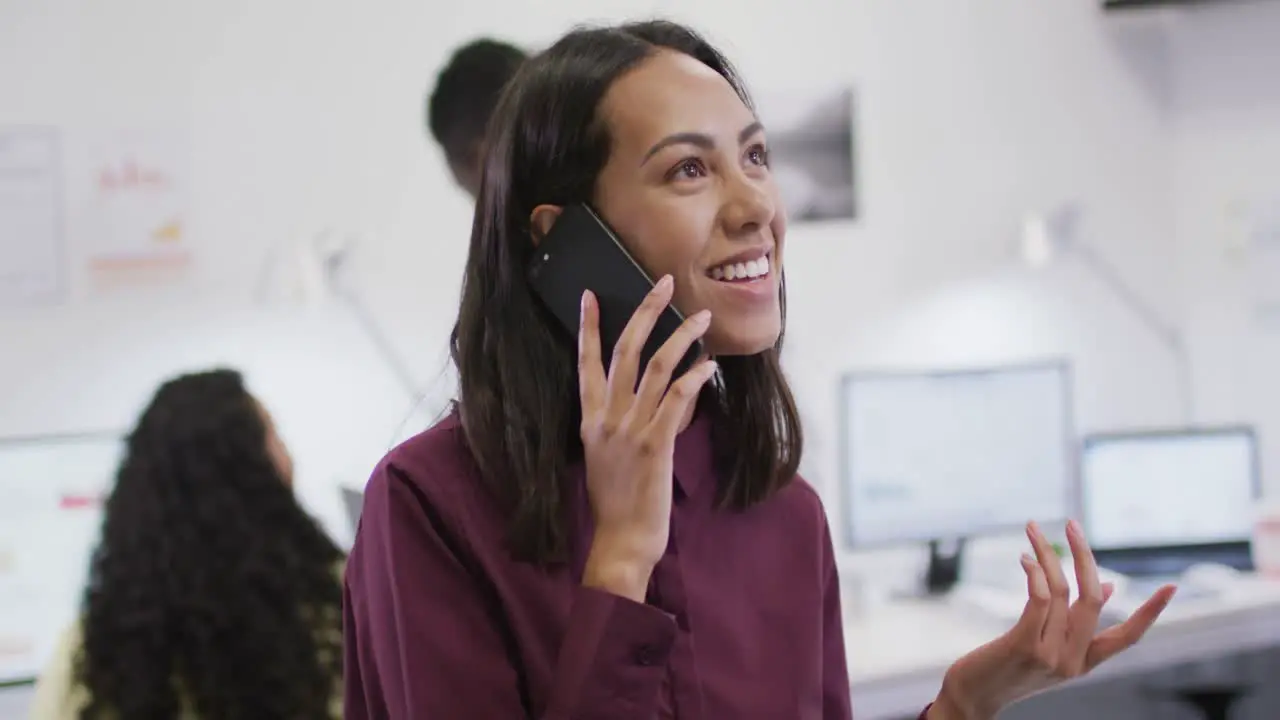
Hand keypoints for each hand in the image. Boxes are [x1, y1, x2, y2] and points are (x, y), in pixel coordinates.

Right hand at [577, 276, 716, 601]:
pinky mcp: (654, 445)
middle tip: (663, 282)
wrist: (621, 540)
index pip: (586, 361)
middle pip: (625, 350)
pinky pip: (677, 399)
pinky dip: (694, 377)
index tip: (590, 295)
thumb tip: (657, 394)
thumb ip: (625, 421)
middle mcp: (607, 418)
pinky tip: (709, 365)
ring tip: (702, 316)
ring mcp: (629, 429)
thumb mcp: (607, 455)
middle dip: (645, 311)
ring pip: (656, 367)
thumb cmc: (617, 501)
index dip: (588, 326)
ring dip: (681, 336)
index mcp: (590, 419)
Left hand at [933, 520, 1175, 718]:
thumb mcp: (1048, 647)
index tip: (1173, 587)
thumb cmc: (1008, 667)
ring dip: (1046, 555)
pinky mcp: (1025, 647)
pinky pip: (1040, 600)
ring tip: (1033, 532)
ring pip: (1061, 592)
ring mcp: (1051, 656)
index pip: (1129, 637)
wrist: (972, 697)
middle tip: (1072, 525)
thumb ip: (1075, 622)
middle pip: (1093, 600)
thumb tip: (1105, 586)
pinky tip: (1025, 558)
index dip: (1151, 612)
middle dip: (1084, 556)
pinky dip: (1035, 573)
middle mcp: (1073, 662)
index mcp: (1085, 663)